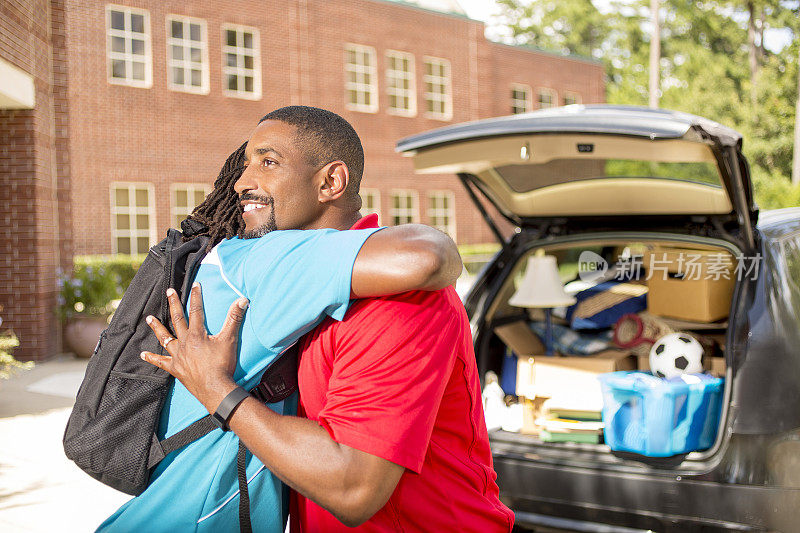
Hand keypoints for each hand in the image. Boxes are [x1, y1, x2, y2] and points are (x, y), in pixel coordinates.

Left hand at [140, 282, 248, 413]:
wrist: (215, 388)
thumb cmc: (222, 364)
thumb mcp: (230, 339)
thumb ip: (234, 318)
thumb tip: (242, 300)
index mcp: (197, 334)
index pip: (196, 310)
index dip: (196, 296)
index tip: (195, 285)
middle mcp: (184, 342)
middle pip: (177, 319)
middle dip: (173, 304)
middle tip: (168, 291)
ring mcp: (178, 356)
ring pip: (165, 338)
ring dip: (157, 327)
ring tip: (149, 318)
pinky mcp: (175, 368)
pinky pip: (161, 361)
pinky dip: (152, 357)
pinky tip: (143, 354)